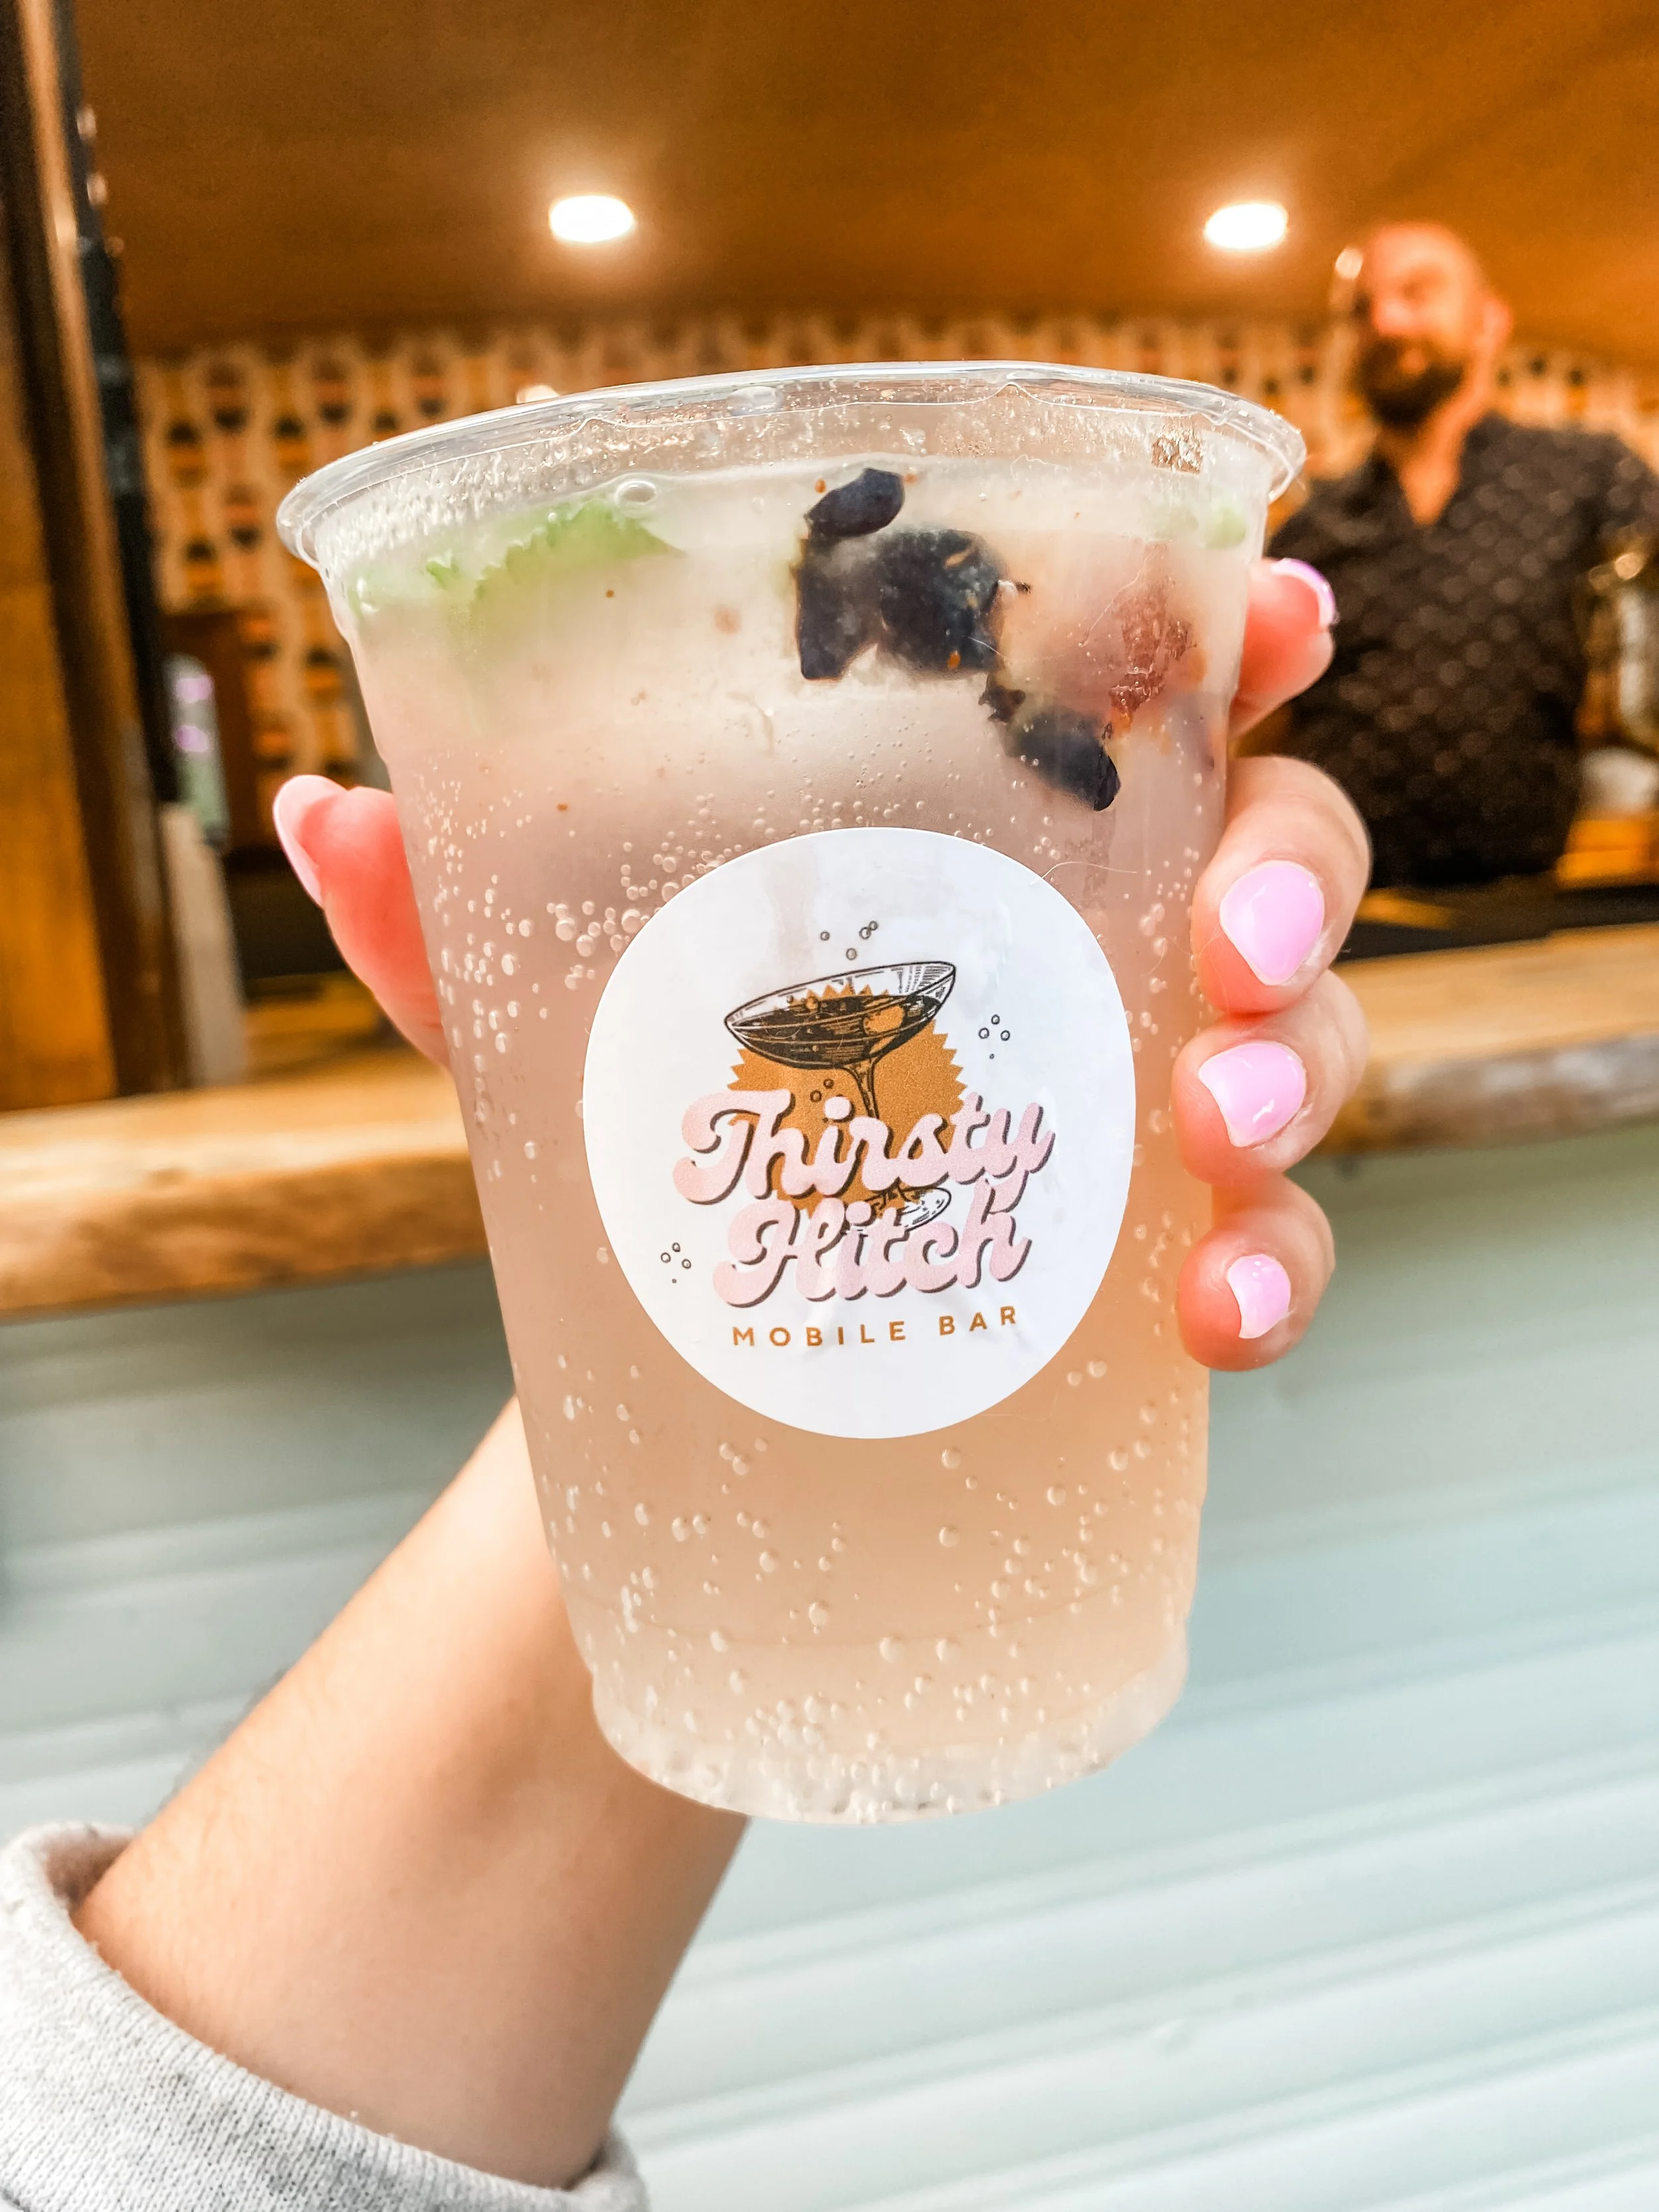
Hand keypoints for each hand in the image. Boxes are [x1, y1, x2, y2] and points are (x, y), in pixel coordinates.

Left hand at [273, 558, 1362, 1372]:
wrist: (663, 1355)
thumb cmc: (635, 1114)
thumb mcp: (535, 1005)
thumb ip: (447, 908)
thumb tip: (324, 813)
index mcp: (969, 824)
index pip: (1136, 694)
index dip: (1244, 640)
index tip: (1293, 620)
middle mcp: (1086, 939)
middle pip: (1275, 847)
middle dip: (1292, 873)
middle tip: (1232, 942)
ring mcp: (1134, 1099)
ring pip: (1305, 1038)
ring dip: (1294, 1070)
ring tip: (1209, 1130)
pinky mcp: (1146, 1257)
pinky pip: (1266, 1241)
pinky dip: (1268, 1270)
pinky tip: (1215, 1319)